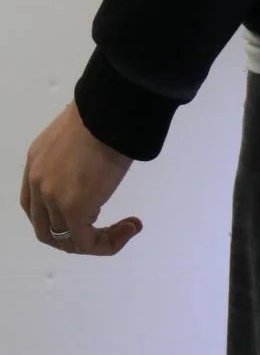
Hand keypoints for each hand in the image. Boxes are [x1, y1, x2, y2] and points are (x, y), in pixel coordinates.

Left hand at [20, 100, 142, 255]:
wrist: (111, 110)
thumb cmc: (105, 113)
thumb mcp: (79, 134)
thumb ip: (77, 154)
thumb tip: (96, 160)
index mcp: (37, 162)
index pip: (35, 205)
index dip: (58, 218)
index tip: (91, 211)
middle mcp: (38, 182)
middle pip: (47, 229)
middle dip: (75, 237)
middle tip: (104, 230)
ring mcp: (52, 198)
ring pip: (67, 240)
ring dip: (96, 242)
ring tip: (125, 229)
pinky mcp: (74, 209)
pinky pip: (87, 243)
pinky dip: (108, 244)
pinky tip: (130, 228)